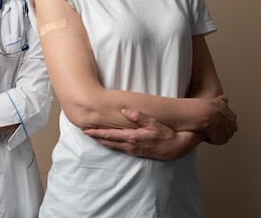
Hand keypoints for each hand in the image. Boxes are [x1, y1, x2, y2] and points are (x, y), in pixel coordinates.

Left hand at [83, 110, 197, 160]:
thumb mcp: (154, 123)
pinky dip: (110, 145)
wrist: (176, 148)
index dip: (97, 132)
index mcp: (132, 137)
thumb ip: (139, 116)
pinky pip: (119, 148)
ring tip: (92, 136)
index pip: (110, 135)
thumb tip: (125, 110)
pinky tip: (107, 142)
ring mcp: (132, 150)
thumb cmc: (166, 134)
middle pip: (108, 141)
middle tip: (84, 132)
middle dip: (96, 137)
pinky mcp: (136, 152)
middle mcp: (130, 145)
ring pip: (113, 146)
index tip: (87, 130)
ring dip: (102, 141)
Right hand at [200, 95, 237, 144]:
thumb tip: (225, 98)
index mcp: (233, 116)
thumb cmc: (209, 107)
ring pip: (220, 135)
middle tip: (208, 125)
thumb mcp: (217, 100)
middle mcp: (233, 125)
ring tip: (205, 129)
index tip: (212, 119)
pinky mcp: (222, 140)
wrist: (205, 114)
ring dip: (214, 133)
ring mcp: (228, 134)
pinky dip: (210, 138)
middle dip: (218, 128)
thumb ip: (222, 100)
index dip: (218, 120)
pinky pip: (215, 141)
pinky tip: (204, 133)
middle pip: (225, 129)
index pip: (227, 121)